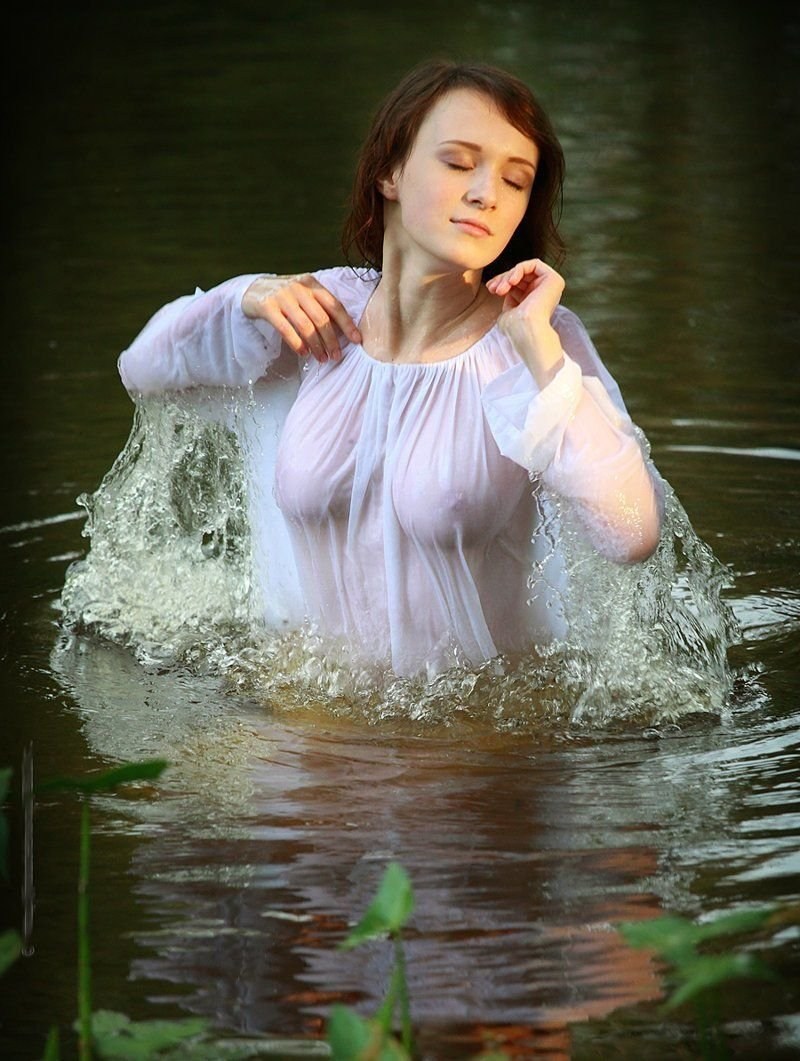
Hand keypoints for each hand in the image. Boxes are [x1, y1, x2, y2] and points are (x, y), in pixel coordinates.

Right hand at [242, 274, 361, 361]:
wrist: (253, 289)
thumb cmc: (286, 297)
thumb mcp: (304, 294)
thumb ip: (320, 306)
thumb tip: (343, 332)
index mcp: (312, 284)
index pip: (334, 305)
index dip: (347, 324)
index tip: (357, 340)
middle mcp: (299, 287)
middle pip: (321, 318)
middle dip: (331, 340)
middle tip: (336, 356)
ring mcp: (282, 296)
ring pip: (305, 325)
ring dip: (316, 346)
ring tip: (322, 359)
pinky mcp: (267, 306)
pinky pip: (286, 328)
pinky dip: (297, 343)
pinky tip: (303, 353)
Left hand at [486, 260, 565, 386]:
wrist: (527, 331)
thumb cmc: (516, 328)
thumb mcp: (508, 311)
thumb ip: (509, 299)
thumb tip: (503, 289)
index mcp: (534, 301)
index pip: (517, 284)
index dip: (502, 282)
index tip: (490, 288)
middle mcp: (544, 293)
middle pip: (520, 276)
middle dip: (503, 279)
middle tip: (493, 288)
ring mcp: (550, 286)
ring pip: (525, 270)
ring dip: (509, 276)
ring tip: (501, 288)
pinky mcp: (554, 279)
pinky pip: (534, 264)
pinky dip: (520, 269)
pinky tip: (512, 281)